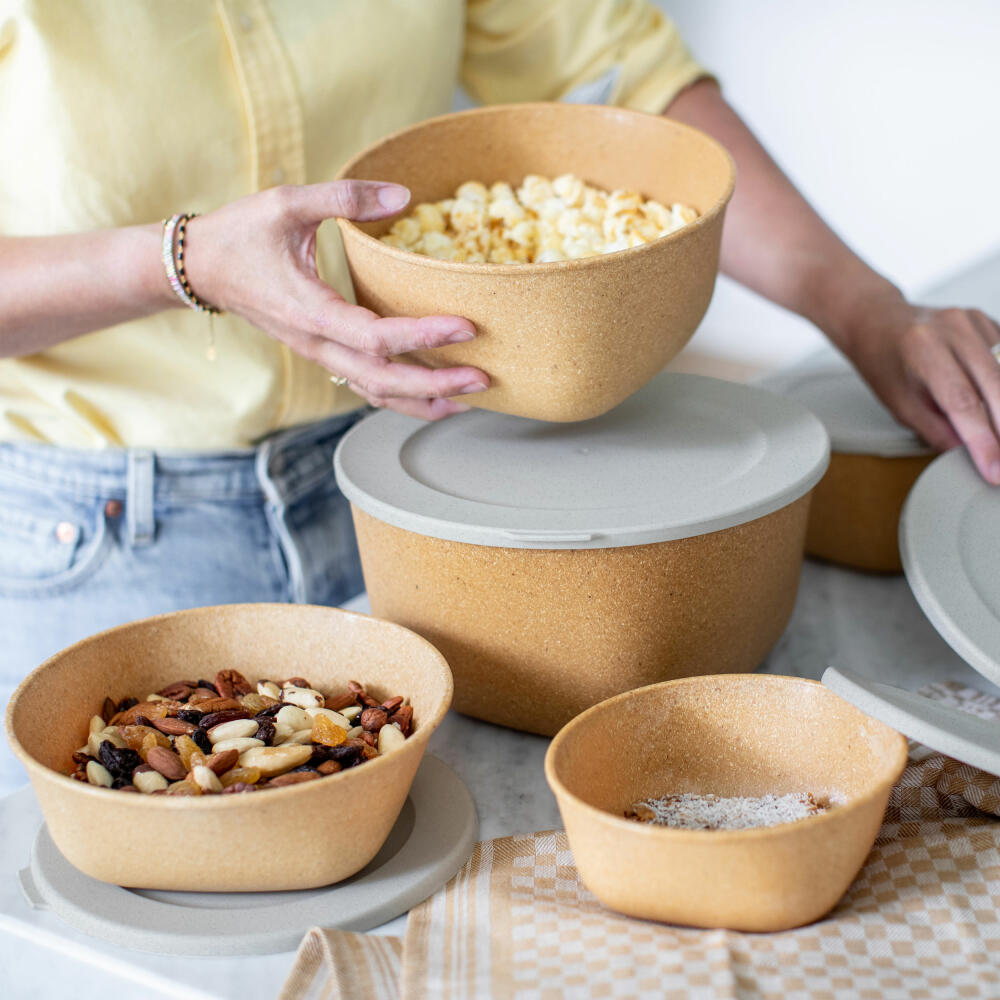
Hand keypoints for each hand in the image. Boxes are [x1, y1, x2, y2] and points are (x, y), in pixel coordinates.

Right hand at [183, 181, 488, 419]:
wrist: (200, 269)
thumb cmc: (240, 234)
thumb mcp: (287, 203)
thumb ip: (344, 197)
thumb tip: (402, 194)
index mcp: (311, 311)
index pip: (376, 337)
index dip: (423, 336)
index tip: (466, 326)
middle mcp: (317, 344)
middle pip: (383, 381)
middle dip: (436, 386)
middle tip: (483, 379)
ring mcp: (319, 355)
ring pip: (375, 394)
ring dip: (422, 402)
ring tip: (468, 400)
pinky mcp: (323, 355)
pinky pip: (365, 387)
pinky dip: (401, 397)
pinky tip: (434, 397)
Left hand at [842, 293, 999, 482]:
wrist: (879, 323)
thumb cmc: (885, 364)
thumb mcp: (901, 405)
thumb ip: (937, 431)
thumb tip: (970, 458)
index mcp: (923, 350)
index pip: (963, 403)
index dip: (984, 441)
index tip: (995, 470)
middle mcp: (952, 329)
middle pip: (995, 387)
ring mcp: (972, 321)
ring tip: (998, 439)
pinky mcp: (986, 321)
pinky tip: (994, 405)